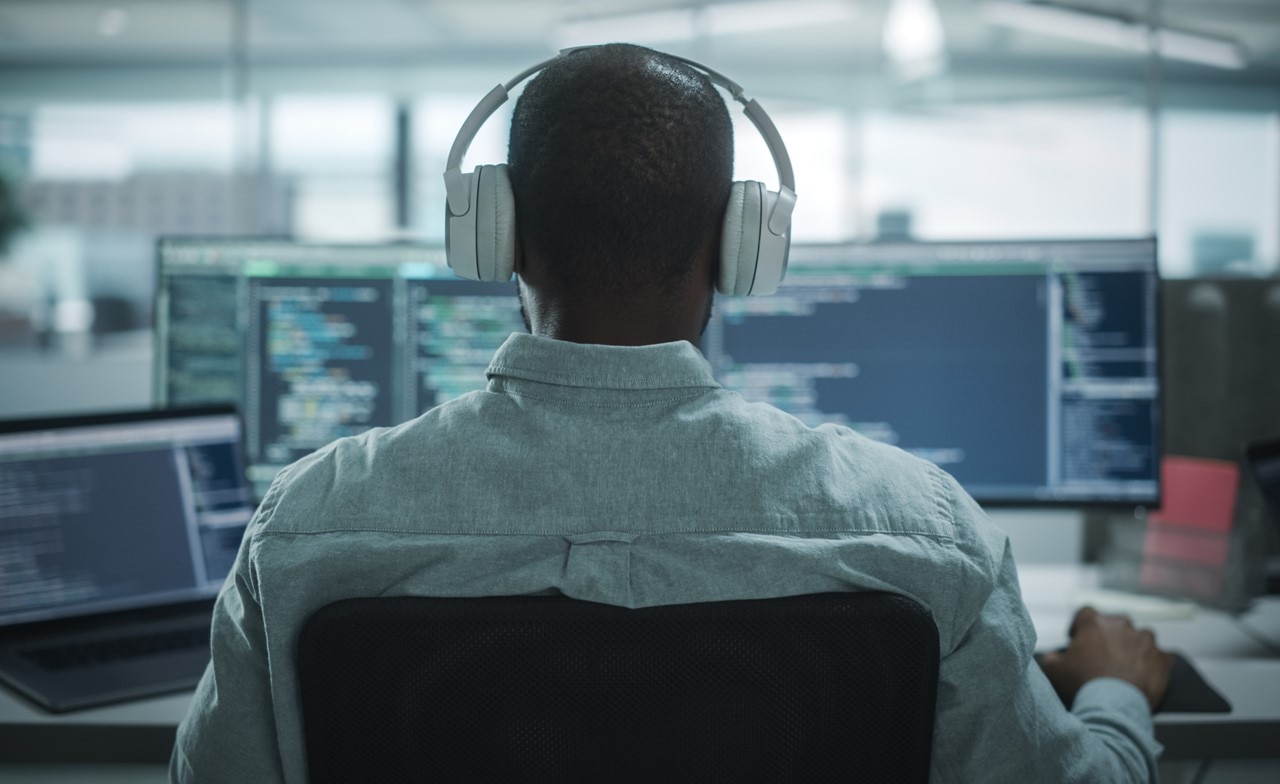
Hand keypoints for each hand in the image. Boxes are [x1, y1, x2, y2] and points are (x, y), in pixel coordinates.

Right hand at [1038, 606, 1172, 710]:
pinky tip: (1144, 676)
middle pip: (1114, 624)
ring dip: (1133, 647)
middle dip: (1108, 637)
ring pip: (1139, 637)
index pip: (1085, 613)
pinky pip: (1159, 656)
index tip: (1078, 641)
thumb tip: (1052, 658)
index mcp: (1095, 623)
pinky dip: (1153, 663)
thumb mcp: (1055, 670)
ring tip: (1125, 667)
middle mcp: (1122, 625)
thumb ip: (1051, 658)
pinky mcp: (1163, 658)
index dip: (1080, 626)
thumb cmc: (1083, 683)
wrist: (1115, 706)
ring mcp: (1146, 640)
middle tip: (1102, 657)